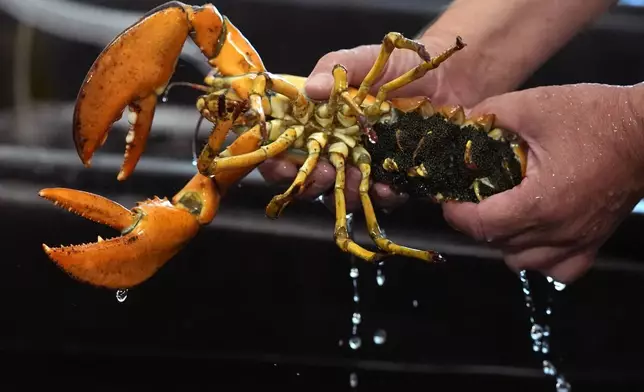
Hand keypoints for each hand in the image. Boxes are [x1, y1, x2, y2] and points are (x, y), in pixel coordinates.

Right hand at [259, 34, 479, 211]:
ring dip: (345, 193)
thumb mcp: (363, 61)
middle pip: (312, 181)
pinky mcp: (396, 179)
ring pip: (345, 195)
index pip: (288, 150)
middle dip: (311, 182)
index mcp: (322, 126)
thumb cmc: (397, 70)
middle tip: (321, 172)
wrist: (450, 79)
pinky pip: (384, 197)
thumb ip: (335, 69)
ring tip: (357, 179)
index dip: (278, 161)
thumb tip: (312, 88)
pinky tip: (389, 186)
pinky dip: (384, 195)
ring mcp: (367, 169)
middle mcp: (339, 152)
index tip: (279, 163)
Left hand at [443, 83, 643, 282]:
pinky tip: (537, 235)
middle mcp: (558, 231)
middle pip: (497, 244)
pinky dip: (541, 259)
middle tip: (472, 198)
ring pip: (524, 262)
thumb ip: (492, 114)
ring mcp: (579, 241)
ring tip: (503, 213)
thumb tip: (461, 125)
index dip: (456, 214)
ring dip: (505, 242)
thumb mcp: (535, 105)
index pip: (482, 226)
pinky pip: (559, 270)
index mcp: (539, 202)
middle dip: (476, 223)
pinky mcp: (595, 242)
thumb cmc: (595, 117)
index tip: (448, 199)